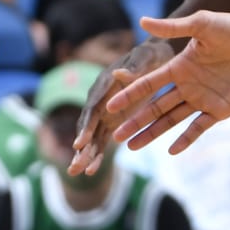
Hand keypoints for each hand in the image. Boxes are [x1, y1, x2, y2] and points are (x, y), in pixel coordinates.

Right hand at [70, 37, 176, 173]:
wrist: (155, 59)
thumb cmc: (149, 57)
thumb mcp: (145, 58)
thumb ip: (134, 68)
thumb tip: (118, 74)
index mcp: (104, 85)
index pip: (92, 107)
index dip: (86, 125)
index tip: (79, 143)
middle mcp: (100, 100)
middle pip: (87, 125)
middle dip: (81, 146)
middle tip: (74, 166)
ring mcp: (105, 112)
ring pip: (92, 136)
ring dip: (85, 155)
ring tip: (78, 173)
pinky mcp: (113, 121)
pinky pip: (102, 139)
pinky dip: (97, 154)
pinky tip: (91, 171)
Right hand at [104, 12, 229, 153]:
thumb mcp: (203, 24)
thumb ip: (174, 27)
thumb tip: (141, 21)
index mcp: (179, 67)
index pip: (149, 84)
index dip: (130, 95)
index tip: (111, 106)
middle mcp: (187, 85)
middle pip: (155, 107)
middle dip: (136, 122)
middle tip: (116, 138)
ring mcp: (202, 99)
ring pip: (171, 120)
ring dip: (152, 133)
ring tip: (132, 147)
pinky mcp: (220, 110)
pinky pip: (199, 127)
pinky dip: (186, 139)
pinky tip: (171, 150)